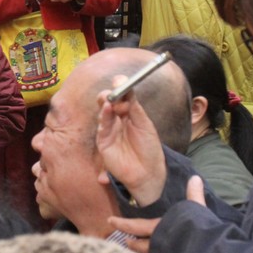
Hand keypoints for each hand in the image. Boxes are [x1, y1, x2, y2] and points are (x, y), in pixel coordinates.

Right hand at [94, 82, 167, 206]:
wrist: (149, 172)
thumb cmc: (150, 149)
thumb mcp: (145, 124)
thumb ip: (135, 107)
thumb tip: (126, 89)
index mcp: (129, 115)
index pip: (122, 97)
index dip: (120, 88)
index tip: (120, 80)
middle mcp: (117, 120)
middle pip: (108, 102)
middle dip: (110, 93)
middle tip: (115, 88)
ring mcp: (109, 130)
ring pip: (103, 112)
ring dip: (107, 103)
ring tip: (112, 99)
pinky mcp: (103, 141)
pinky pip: (102, 126)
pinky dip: (104, 115)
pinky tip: (107, 108)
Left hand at [108, 177, 205, 252]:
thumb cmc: (199, 231)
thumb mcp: (197, 210)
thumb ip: (194, 195)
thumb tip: (195, 178)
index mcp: (160, 228)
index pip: (136, 226)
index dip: (123, 224)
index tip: (110, 220)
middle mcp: (158, 245)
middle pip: (139, 246)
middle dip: (131, 244)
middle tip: (125, 241)